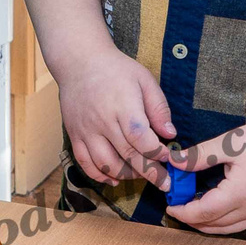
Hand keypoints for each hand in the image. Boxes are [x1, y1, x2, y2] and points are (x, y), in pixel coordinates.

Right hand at [58, 48, 173, 186]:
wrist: (79, 62)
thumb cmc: (115, 69)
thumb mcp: (144, 80)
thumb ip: (158, 108)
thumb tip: (170, 134)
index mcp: (123, 106)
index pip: (141, 139)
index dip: (157, 153)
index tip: (169, 157)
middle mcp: (103, 122)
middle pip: (128, 156)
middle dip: (150, 173)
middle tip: (165, 182)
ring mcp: (86, 131)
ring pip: (106, 164)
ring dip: (127, 176)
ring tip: (141, 176)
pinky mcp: (75, 136)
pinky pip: (85, 163)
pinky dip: (100, 176)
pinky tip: (115, 179)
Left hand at [164, 121, 245, 236]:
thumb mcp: (229, 143)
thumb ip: (199, 155)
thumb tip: (173, 160)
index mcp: (240, 193)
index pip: (204, 213)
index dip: (183, 212)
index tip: (170, 206)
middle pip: (213, 225)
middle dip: (191, 220)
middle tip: (176, 207)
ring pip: (227, 229)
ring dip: (206, 224)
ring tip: (190, 211)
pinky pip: (239, 225)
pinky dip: (222, 223)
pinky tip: (212, 210)